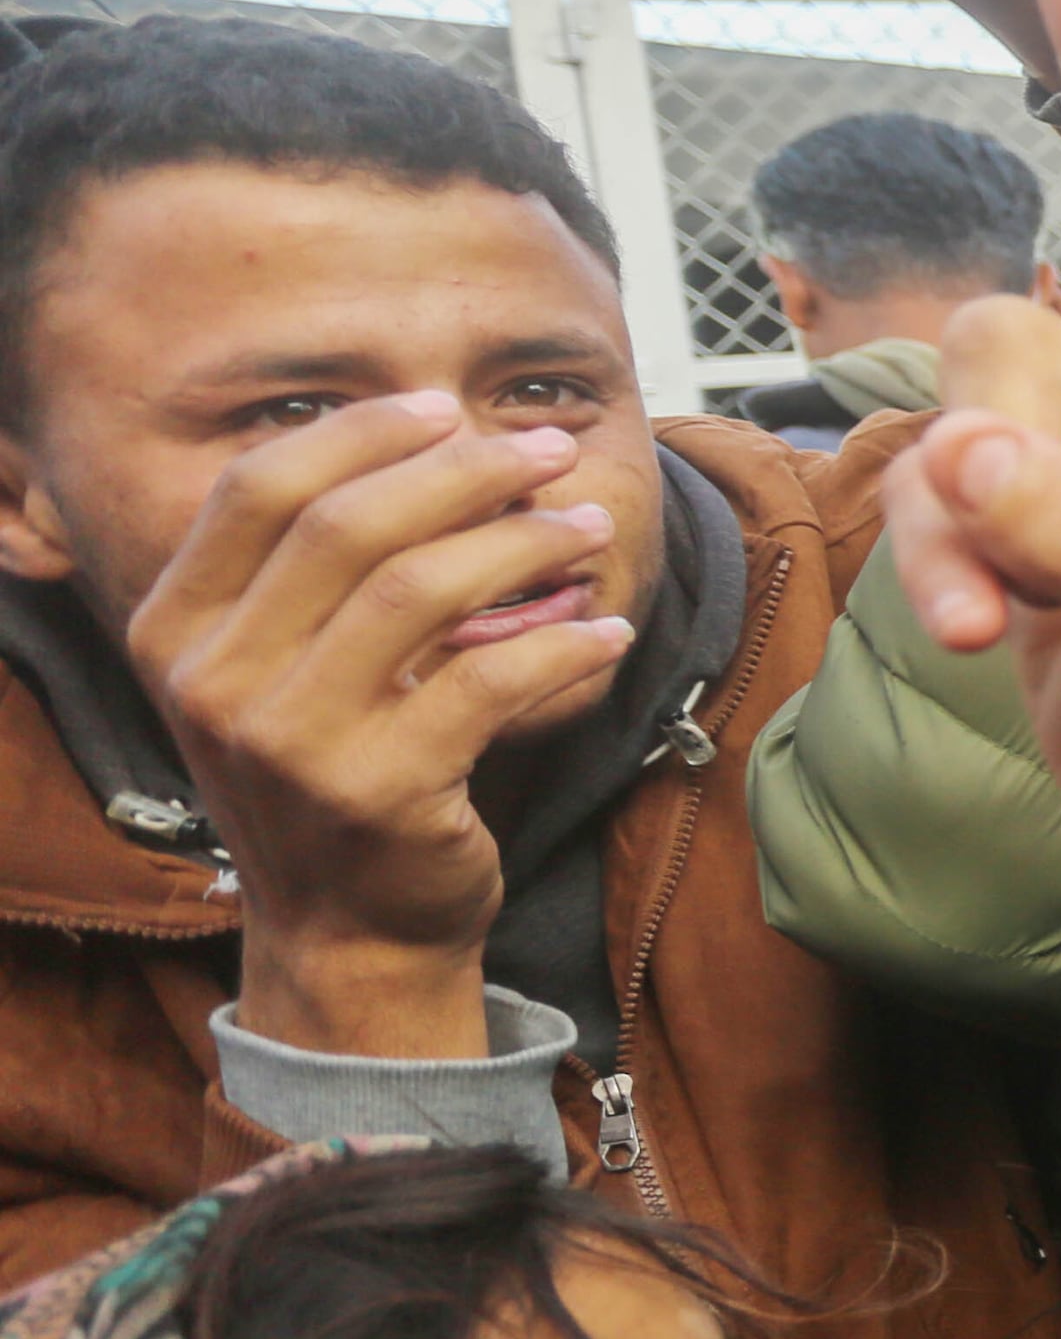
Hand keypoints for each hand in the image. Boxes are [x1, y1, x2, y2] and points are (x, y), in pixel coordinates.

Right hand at [126, 397, 636, 1059]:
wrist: (347, 930)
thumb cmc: (333, 775)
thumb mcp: (282, 671)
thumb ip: (317, 572)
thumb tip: (436, 442)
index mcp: (177, 631)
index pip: (257, 490)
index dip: (357, 434)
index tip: (444, 408)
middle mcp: (215, 681)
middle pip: (345, 524)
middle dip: (460, 471)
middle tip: (545, 452)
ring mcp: (288, 741)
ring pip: (419, 590)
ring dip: (523, 545)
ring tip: (589, 527)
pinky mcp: (375, 791)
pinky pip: (487, 683)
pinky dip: (559, 643)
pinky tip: (604, 629)